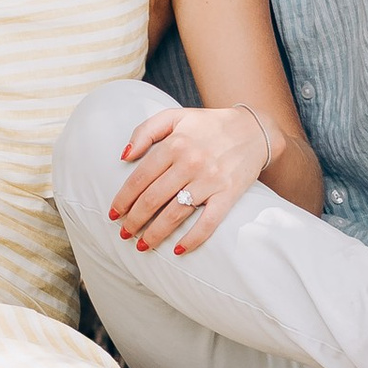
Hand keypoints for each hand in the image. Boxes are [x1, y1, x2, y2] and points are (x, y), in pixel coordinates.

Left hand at [107, 100, 272, 255]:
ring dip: (155, 233)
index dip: (124, 199)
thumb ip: (145, 131)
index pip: (141, 178)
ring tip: (142, 245)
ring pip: (175, 213)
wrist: (254, 130)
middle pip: (154, 198)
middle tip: (124, 233)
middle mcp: (190, 162)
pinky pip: (208, 222)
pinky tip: (178, 250)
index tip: (114, 214)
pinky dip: (193, 239)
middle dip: (134, 220)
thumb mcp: (175, 117)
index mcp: (175, 144)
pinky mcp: (228, 194)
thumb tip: (124, 156)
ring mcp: (210, 180)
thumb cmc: (209, 125)